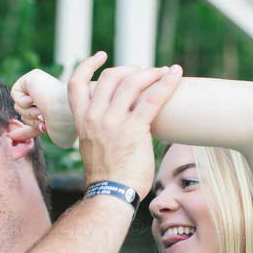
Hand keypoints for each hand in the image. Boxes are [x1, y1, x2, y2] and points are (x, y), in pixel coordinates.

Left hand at [10, 69, 77, 148]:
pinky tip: (35, 98)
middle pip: (23, 113)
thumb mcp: (44, 129)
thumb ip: (28, 131)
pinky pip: (15, 93)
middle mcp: (46, 94)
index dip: (34, 124)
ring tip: (42, 110)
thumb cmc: (62, 124)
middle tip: (45, 116)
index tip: (43, 127)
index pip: (33, 117)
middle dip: (31, 119)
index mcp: (52, 105)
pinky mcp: (31, 78)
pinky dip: (23, 101)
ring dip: (29, 112)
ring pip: (18, 106)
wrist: (65, 112)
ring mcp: (39, 85)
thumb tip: (11, 135)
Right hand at [67, 51, 182, 198]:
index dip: (87, 65)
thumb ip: (101, 132)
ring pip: (132, 82)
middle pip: (110, 77)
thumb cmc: (107, 178)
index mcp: (82, 121)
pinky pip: (152, 98)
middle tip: (144, 73)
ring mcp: (114, 122)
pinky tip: (176, 74)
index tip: (100, 56)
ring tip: (164, 72)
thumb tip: (118, 126)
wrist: (110, 195)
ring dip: (150, 73)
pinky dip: (166, 83)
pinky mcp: (134, 129)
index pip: (76, 84)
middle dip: (129, 70)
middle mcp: (95, 117)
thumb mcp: (94, 148)